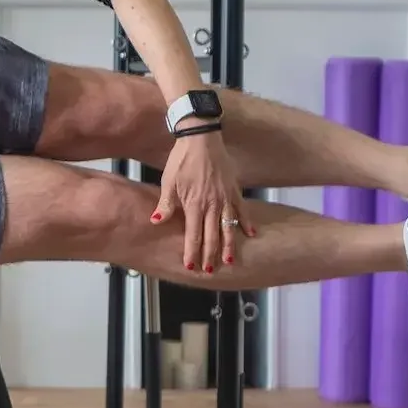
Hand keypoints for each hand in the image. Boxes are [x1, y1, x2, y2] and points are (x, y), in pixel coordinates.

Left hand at [152, 131, 253, 272]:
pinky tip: (251, 234)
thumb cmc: (182, 159)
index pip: (193, 234)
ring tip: (230, 260)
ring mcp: (226, 197)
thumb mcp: (168, 181)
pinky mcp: (235, 189)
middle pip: (212, 235)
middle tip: (209, 270)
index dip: (192, 251)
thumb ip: (166, 204)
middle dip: (210, 254)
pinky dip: (247, 222)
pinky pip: (243, 209)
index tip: (191, 266)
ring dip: (228, 245)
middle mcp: (212, 204)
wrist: (201, 137)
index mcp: (194, 204)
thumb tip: (157, 221)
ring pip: (228, 227)